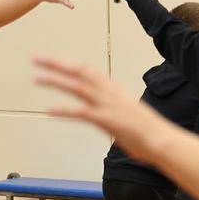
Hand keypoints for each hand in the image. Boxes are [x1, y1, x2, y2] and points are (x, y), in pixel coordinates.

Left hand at [33, 56, 170, 162]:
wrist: (162, 140)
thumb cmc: (148, 133)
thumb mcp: (127, 117)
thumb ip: (111, 114)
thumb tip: (104, 118)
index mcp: (113, 90)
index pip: (87, 71)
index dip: (68, 64)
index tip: (52, 60)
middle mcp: (109, 93)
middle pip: (79, 72)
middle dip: (56, 64)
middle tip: (36, 58)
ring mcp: (107, 105)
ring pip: (77, 87)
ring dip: (56, 82)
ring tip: (37, 78)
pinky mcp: (107, 120)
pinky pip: (81, 112)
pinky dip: (64, 110)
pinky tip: (50, 110)